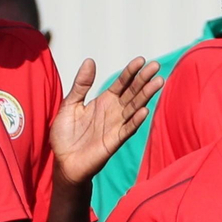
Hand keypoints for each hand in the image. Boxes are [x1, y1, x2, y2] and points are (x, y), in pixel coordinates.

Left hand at [49, 57, 163, 183]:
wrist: (63, 161)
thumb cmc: (65, 135)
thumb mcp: (70, 104)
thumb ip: (81, 85)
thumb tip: (90, 60)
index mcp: (104, 101)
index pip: (122, 83)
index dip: (131, 72)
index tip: (141, 60)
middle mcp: (114, 112)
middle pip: (133, 92)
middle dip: (144, 79)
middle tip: (156, 66)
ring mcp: (116, 126)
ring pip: (135, 107)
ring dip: (146, 95)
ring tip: (158, 82)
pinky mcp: (114, 141)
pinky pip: (127, 129)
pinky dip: (136, 120)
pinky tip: (144, 110)